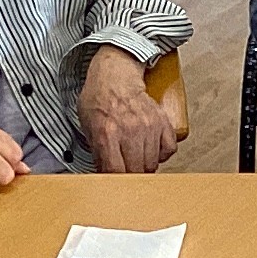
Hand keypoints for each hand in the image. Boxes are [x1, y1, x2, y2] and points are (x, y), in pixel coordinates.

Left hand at [77, 46, 179, 174]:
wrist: (116, 75)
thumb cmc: (100, 100)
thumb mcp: (87, 126)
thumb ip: (97, 152)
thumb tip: (104, 176)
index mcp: (107, 133)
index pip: (115, 171)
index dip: (114, 182)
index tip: (113, 182)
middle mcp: (130, 130)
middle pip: (137, 171)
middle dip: (130, 175)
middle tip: (125, 169)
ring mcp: (149, 126)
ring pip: (153, 163)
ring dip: (145, 165)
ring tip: (136, 157)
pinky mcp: (162, 121)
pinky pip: (168, 150)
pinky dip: (161, 153)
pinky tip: (151, 148)